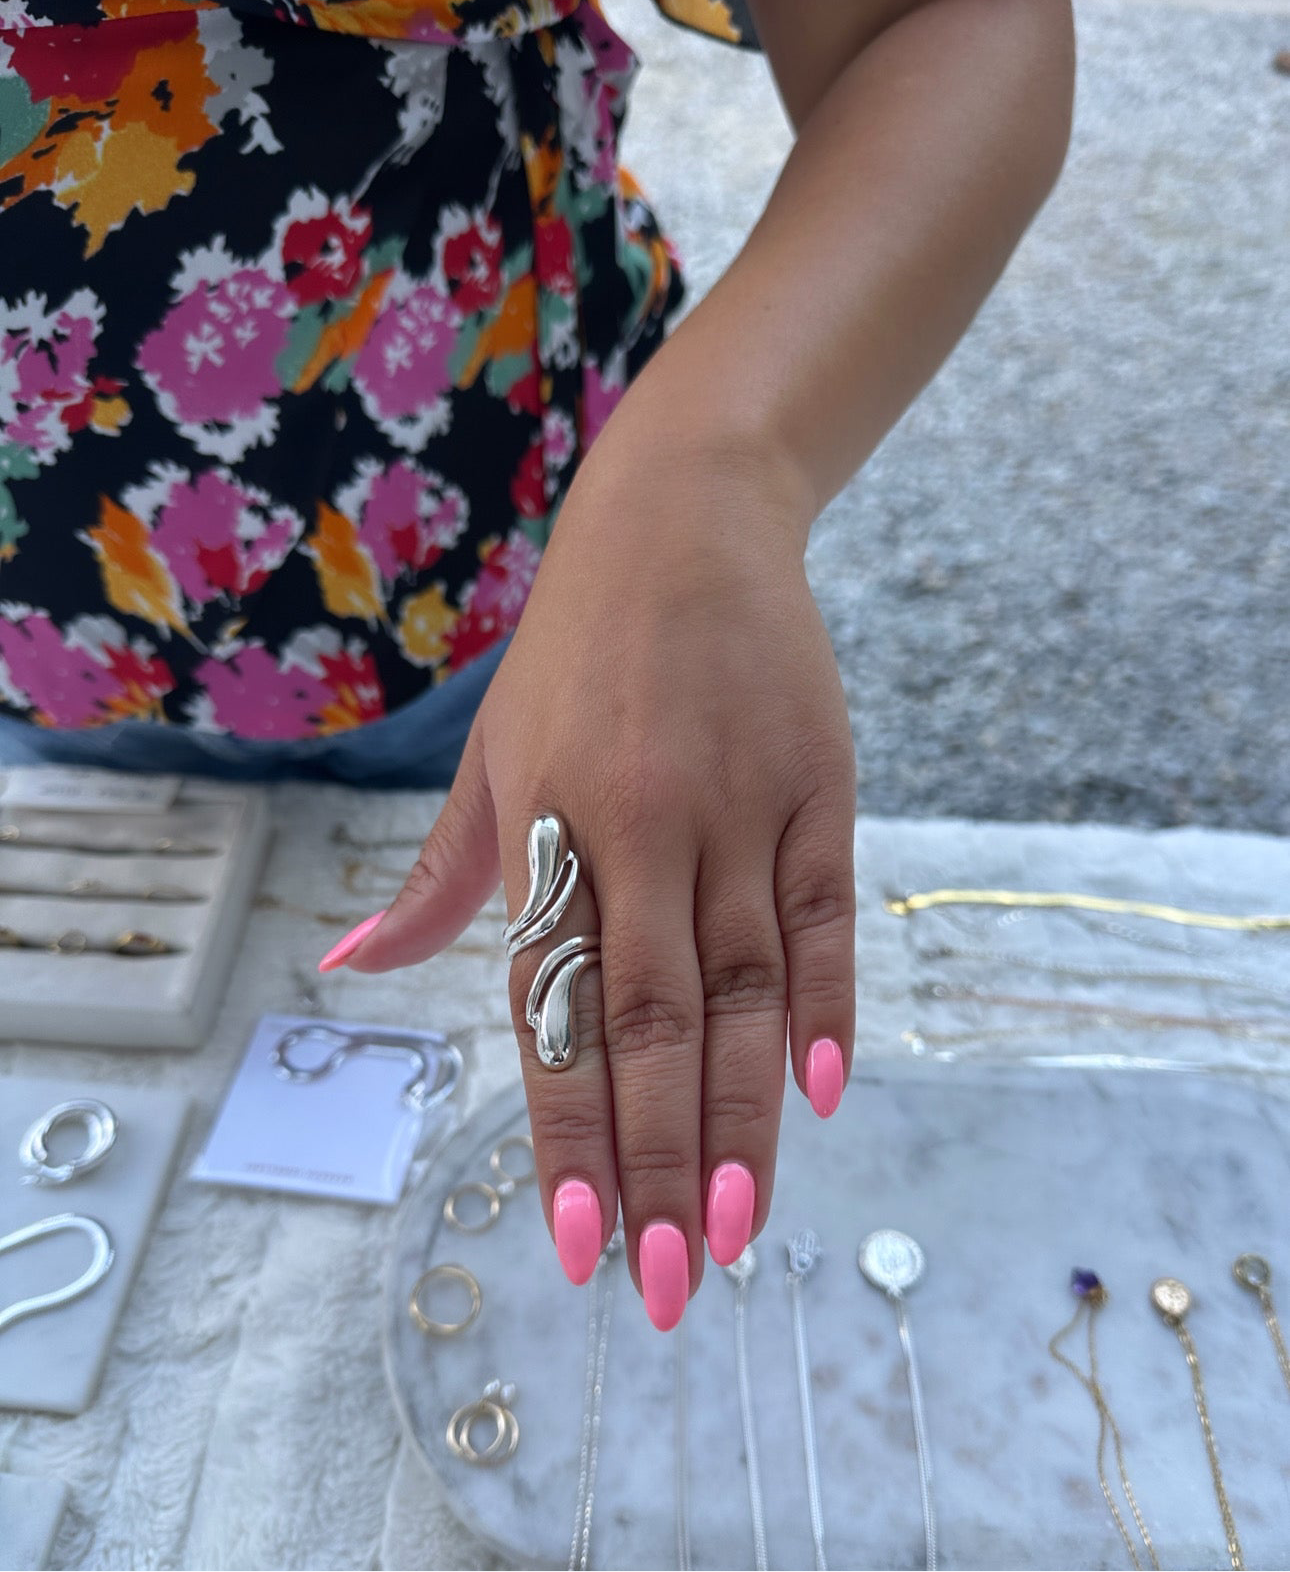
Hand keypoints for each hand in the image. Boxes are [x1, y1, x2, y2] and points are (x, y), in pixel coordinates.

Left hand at [341, 428, 855, 1328]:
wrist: (684, 524)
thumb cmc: (572, 655)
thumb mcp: (489, 753)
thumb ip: (438, 876)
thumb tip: (353, 967)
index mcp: (545, 831)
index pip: (550, 1011)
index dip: (566, 1134)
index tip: (579, 1247)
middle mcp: (638, 830)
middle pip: (653, 1024)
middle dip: (658, 1163)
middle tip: (675, 1283)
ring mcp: (736, 809)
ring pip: (746, 992)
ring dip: (743, 1118)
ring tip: (740, 1228)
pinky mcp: (816, 789)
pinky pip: (825, 917)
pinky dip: (826, 1008)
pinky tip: (821, 1096)